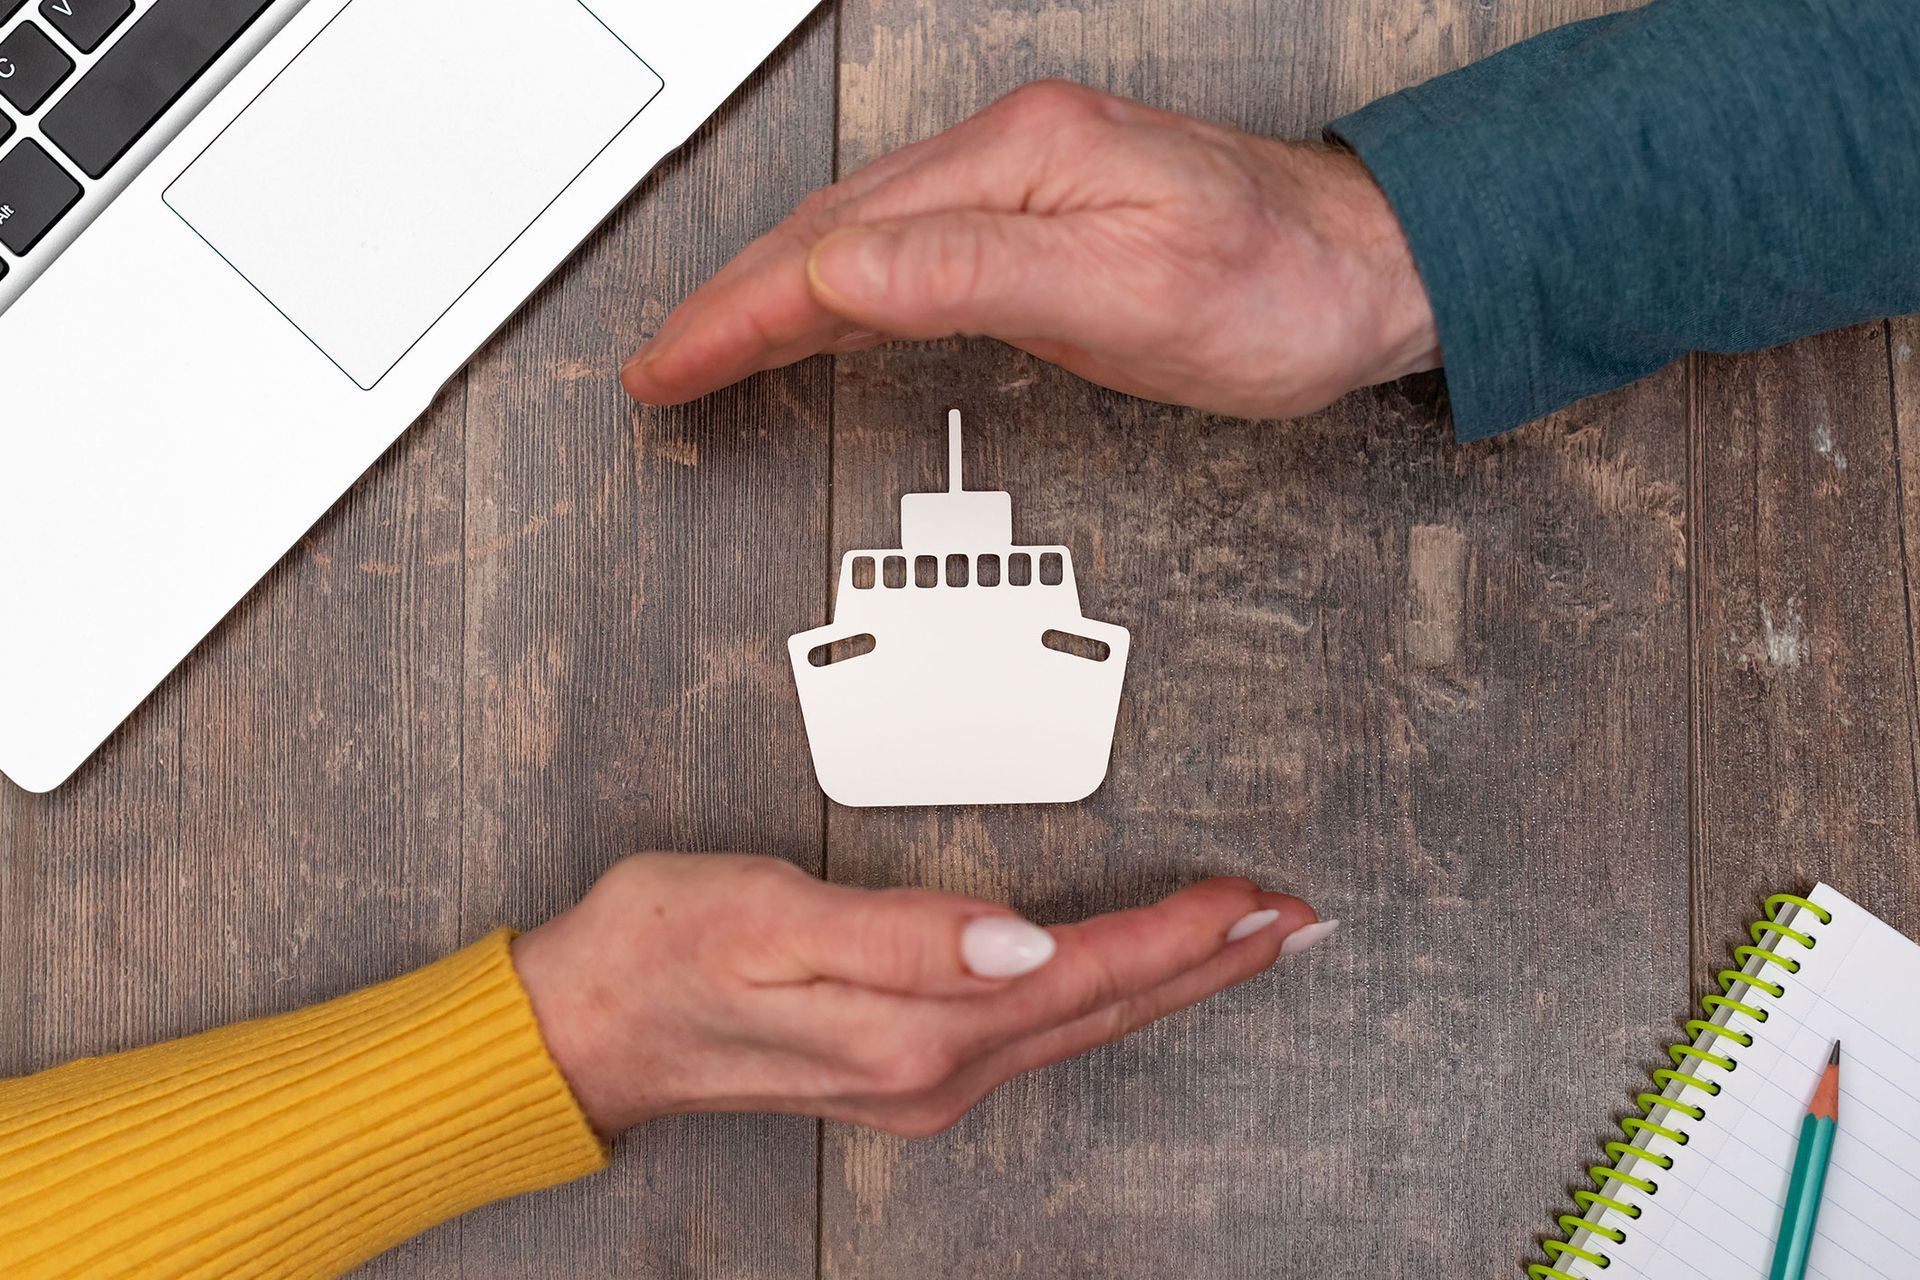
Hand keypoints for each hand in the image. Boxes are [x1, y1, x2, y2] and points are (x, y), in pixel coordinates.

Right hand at [511, 854, 1331, 1138]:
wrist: (592, 1023)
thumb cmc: (666, 952)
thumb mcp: (771, 919)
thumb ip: (903, 933)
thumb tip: (1019, 938)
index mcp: (917, 1026)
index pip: (1083, 971)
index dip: (1178, 934)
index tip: (1253, 899)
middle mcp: (936, 1068)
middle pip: (1106, 1007)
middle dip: (1212, 964)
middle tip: (1296, 924)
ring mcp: (924, 1078)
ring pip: (1082, 1024)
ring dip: (1173, 982)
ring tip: (1241, 944)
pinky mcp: (907, 1066)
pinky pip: (1041, 1032)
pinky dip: (1108, 994)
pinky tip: (1126, 976)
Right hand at [620, 80, 1437, 418]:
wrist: (1370, 271)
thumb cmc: (1281, 287)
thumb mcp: (1132, 295)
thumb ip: (976, 279)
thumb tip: (842, 275)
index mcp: (1020, 161)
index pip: (840, 247)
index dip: (743, 312)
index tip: (672, 363)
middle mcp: (1010, 157)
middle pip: (828, 232)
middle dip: (731, 302)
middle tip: (661, 366)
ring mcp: (1021, 185)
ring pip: (856, 241)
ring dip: (771, 297)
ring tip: (705, 348)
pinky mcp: (1038, 221)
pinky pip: (905, 255)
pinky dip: (837, 294)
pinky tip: (814, 317)